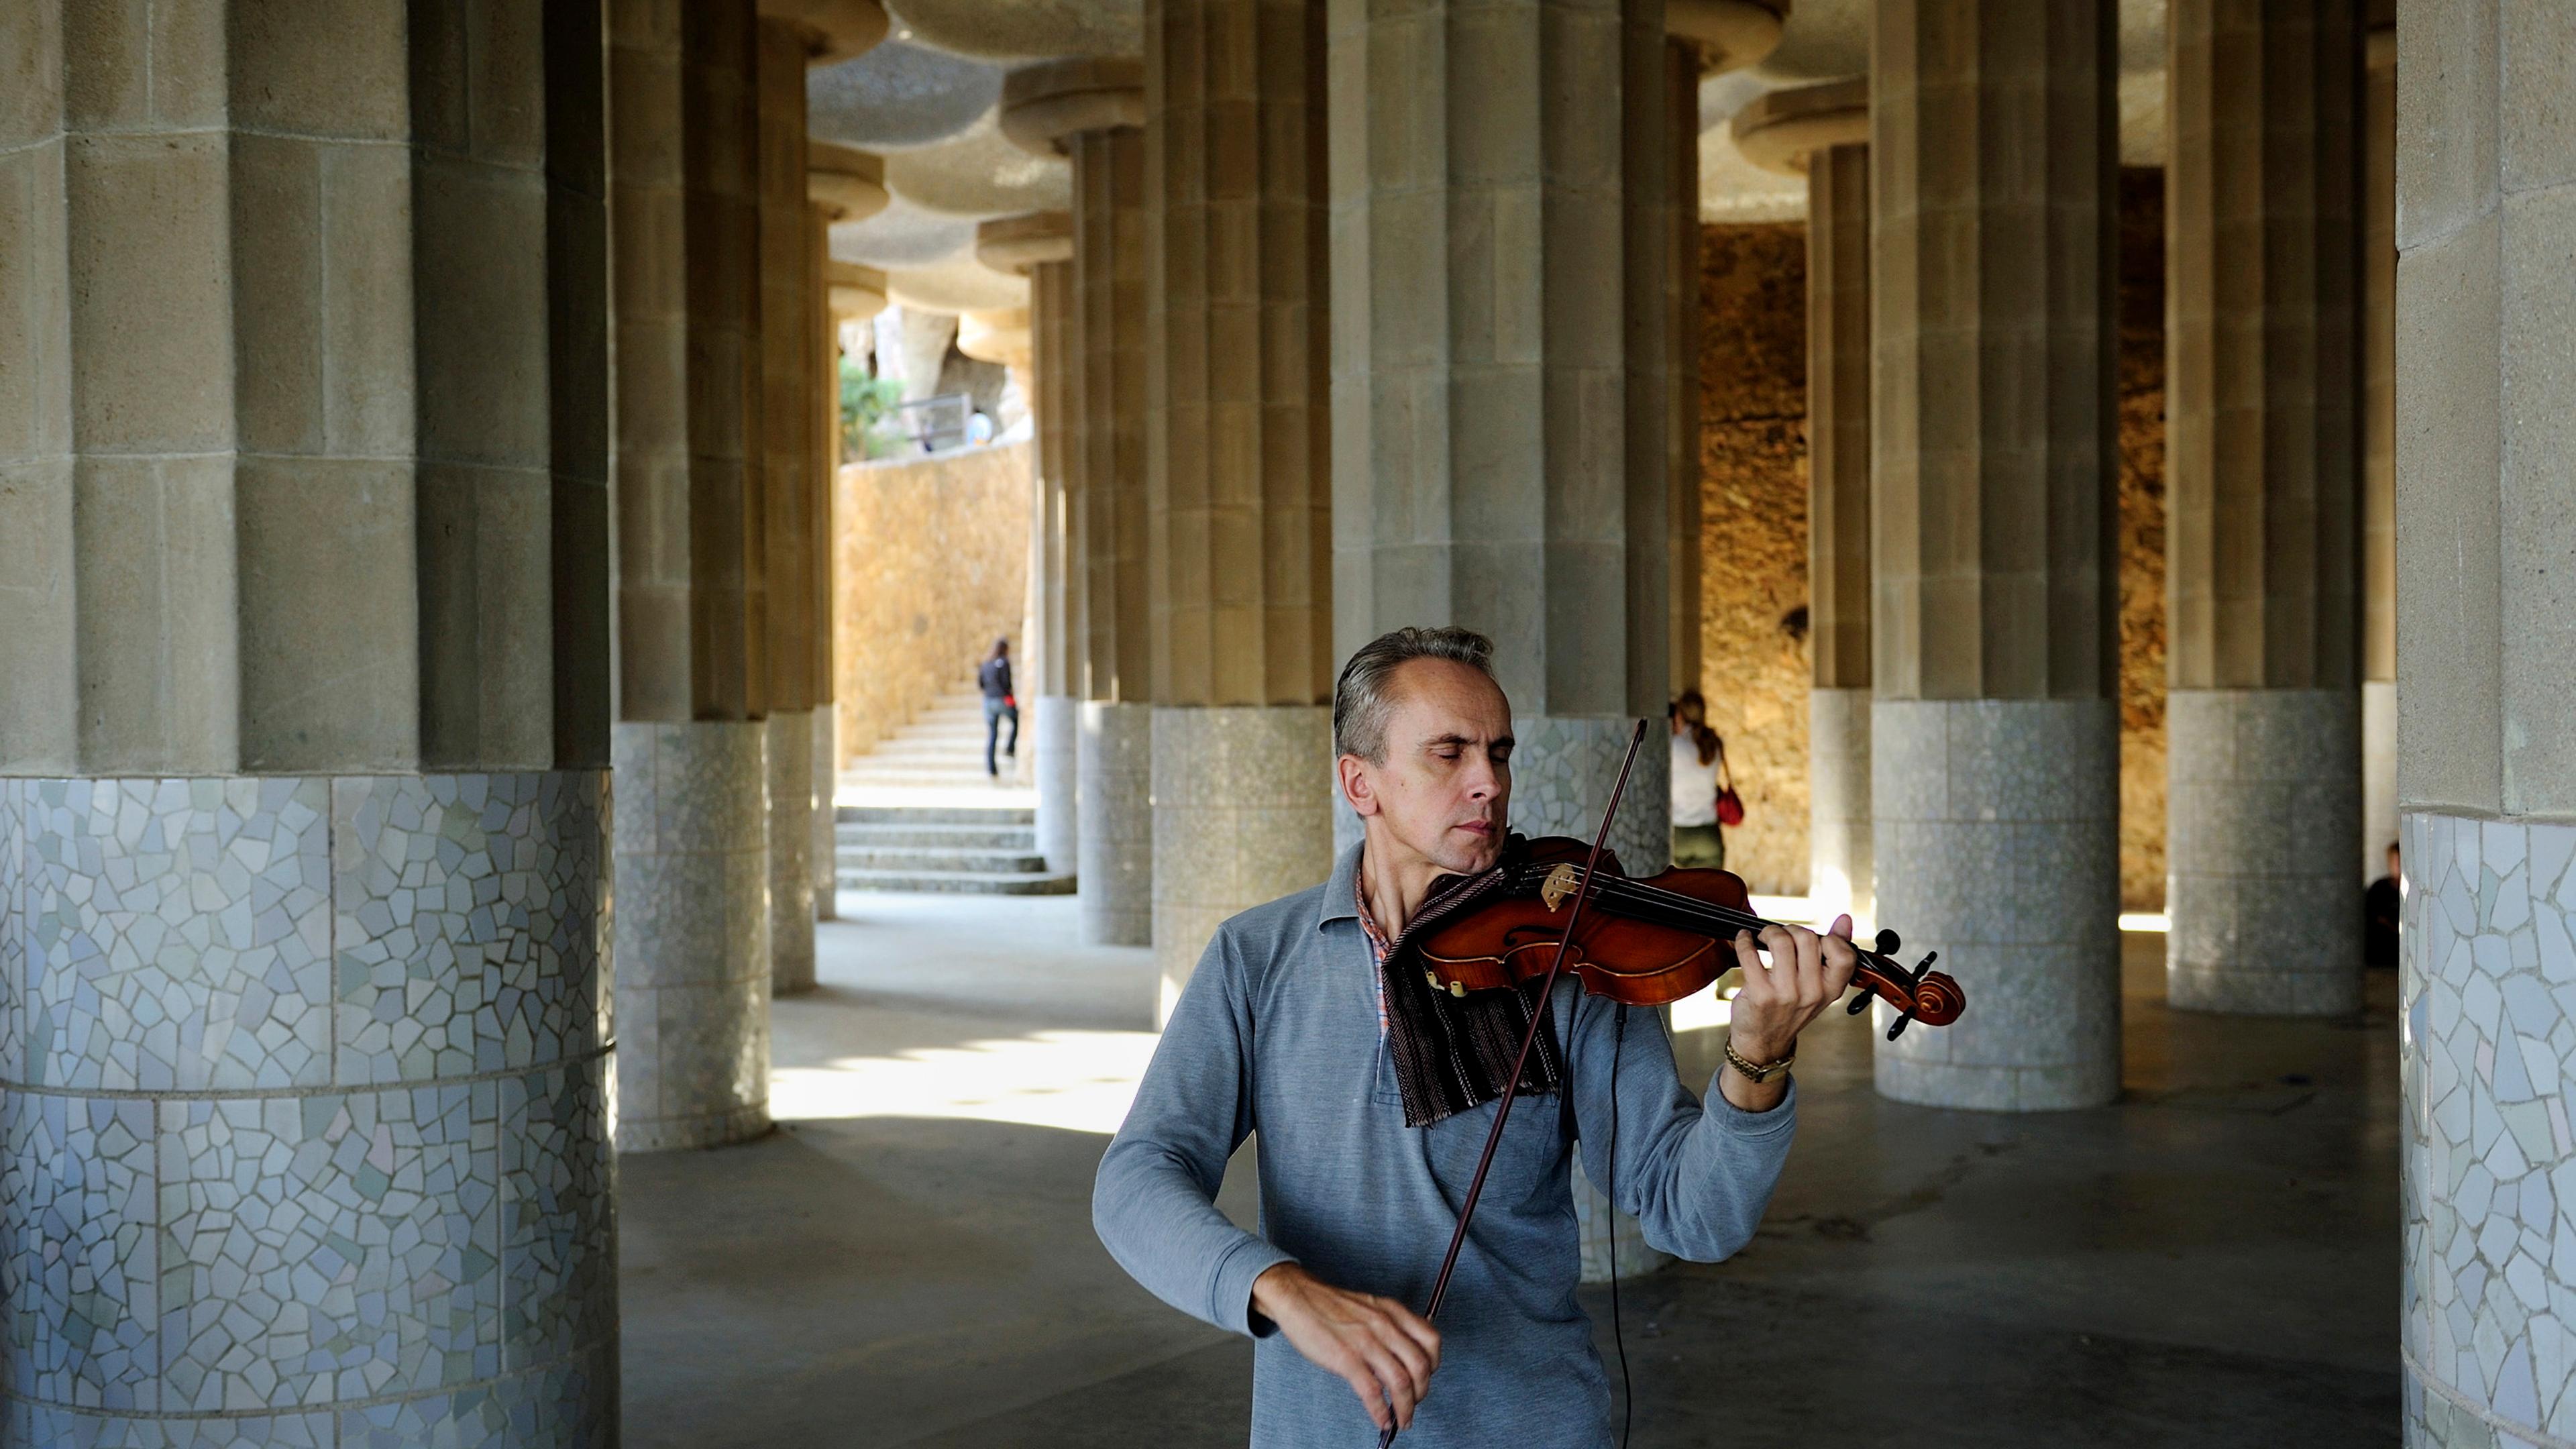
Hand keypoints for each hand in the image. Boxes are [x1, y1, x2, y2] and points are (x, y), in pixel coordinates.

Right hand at [1251, 1263, 1440, 1432]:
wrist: (1297, 1296)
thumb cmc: (1331, 1305)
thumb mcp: (1370, 1307)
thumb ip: (1390, 1327)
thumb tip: (1402, 1360)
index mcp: (1393, 1311)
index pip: (1432, 1340)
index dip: (1434, 1365)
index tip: (1426, 1379)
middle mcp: (1385, 1325)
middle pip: (1421, 1366)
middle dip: (1422, 1393)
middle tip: (1414, 1404)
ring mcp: (1366, 1341)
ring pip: (1401, 1382)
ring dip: (1406, 1408)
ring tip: (1402, 1419)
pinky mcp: (1346, 1358)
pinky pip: (1372, 1392)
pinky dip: (1380, 1412)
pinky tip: (1381, 1420)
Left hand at [1719, 914, 1858, 1109]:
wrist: (1764, 1043)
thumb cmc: (1790, 1009)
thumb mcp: (1818, 986)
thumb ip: (1833, 953)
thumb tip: (1844, 919)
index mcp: (1831, 989)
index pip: (1844, 953)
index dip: (1831, 938)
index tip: (1816, 938)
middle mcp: (1812, 992)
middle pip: (1808, 938)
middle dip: (1791, 929)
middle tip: (1781, 935)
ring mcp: (1786, 994)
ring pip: (1781, 941)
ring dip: (1768, 932)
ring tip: (1763, 937)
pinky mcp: (1760, 994)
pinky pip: (1750, 953)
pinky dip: (1743, 940)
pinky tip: (1744, 940)